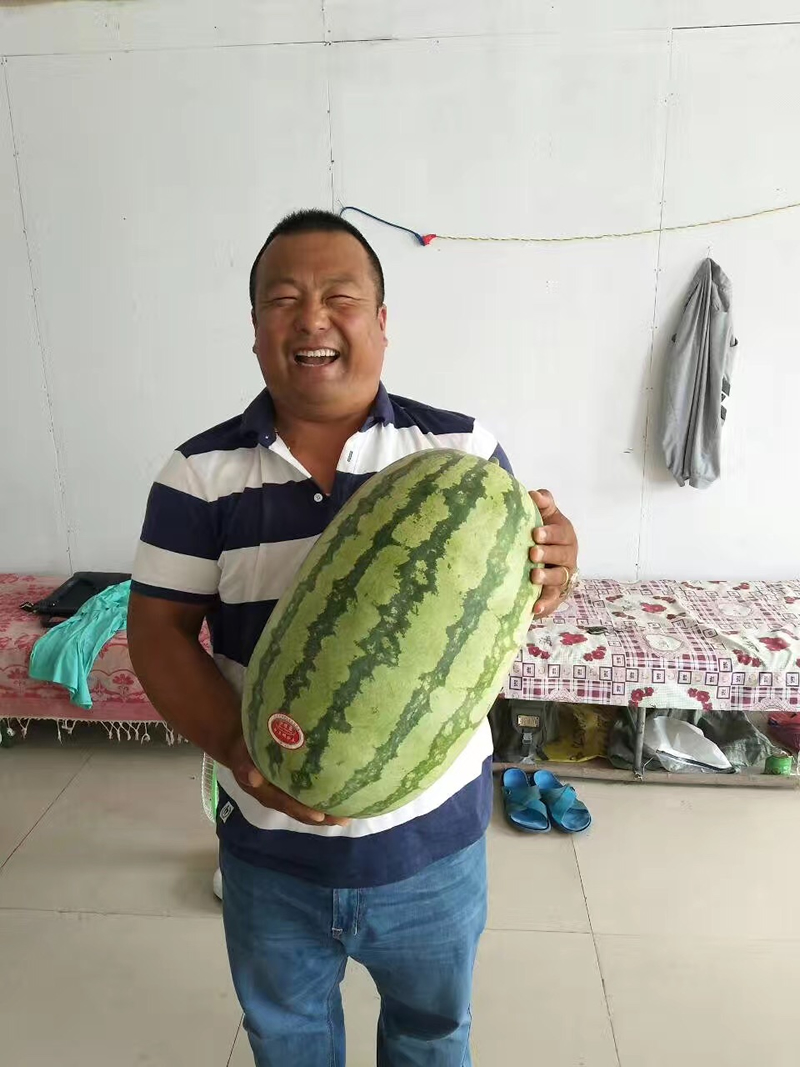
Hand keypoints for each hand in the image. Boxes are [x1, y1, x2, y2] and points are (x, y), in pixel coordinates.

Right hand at [226, 735, 349, 826]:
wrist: (242, 747)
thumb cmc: (243, 752)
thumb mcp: (240, 757)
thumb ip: (244, 767)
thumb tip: (253, 777)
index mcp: (268, 795)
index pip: (288, 806)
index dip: (304, 811)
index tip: (321, 816)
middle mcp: (281, 798)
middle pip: (304, 812)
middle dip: (324, 817)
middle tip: (345, 819)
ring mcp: (289, 793)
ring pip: (310, 805)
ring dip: (329, 810)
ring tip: (350, 812)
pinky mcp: (296, 784)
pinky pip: (312, 793)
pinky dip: (326, 795)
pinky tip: (344, 793)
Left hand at [527, 489, 578, 619]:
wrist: (545, 560)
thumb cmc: (542, 533)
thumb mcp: (544, 515)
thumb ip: (542, 502)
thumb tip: (533, 494)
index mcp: (564, 534)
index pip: (561, 532)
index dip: (550, 533)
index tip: (535, 533)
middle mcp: (568, 555)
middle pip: (562, 555)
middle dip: (548, 554)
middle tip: (533, 553)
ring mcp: (564, 575)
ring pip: (559, 577)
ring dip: (547, 577)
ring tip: (534, 576)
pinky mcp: (556, 593)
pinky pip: (553, 599)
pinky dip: (546, 604)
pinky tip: (536, 608)